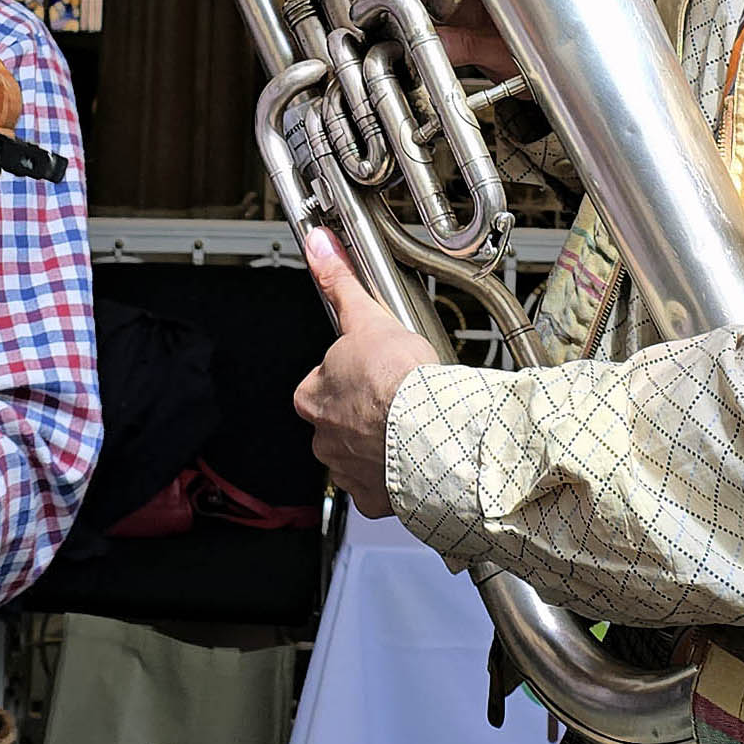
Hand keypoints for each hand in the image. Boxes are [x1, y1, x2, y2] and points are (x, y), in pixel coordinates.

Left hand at [290, 229, 443, 516]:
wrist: (430, 430)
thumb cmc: (398, 379)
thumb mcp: (366, 318)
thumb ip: (339, 284)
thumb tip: (319, 247)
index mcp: (312, 397)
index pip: (324, 381)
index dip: (352, 373)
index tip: (375, 371)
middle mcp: (322, 437)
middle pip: (340, 420)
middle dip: (364, 412)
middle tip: (395, 399)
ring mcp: (346, 469)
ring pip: (358, 453)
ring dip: (379, 444)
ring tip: (409, 427)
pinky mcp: (372, 496)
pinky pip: (380, 486)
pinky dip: (395, 475)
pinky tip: (413, 458)